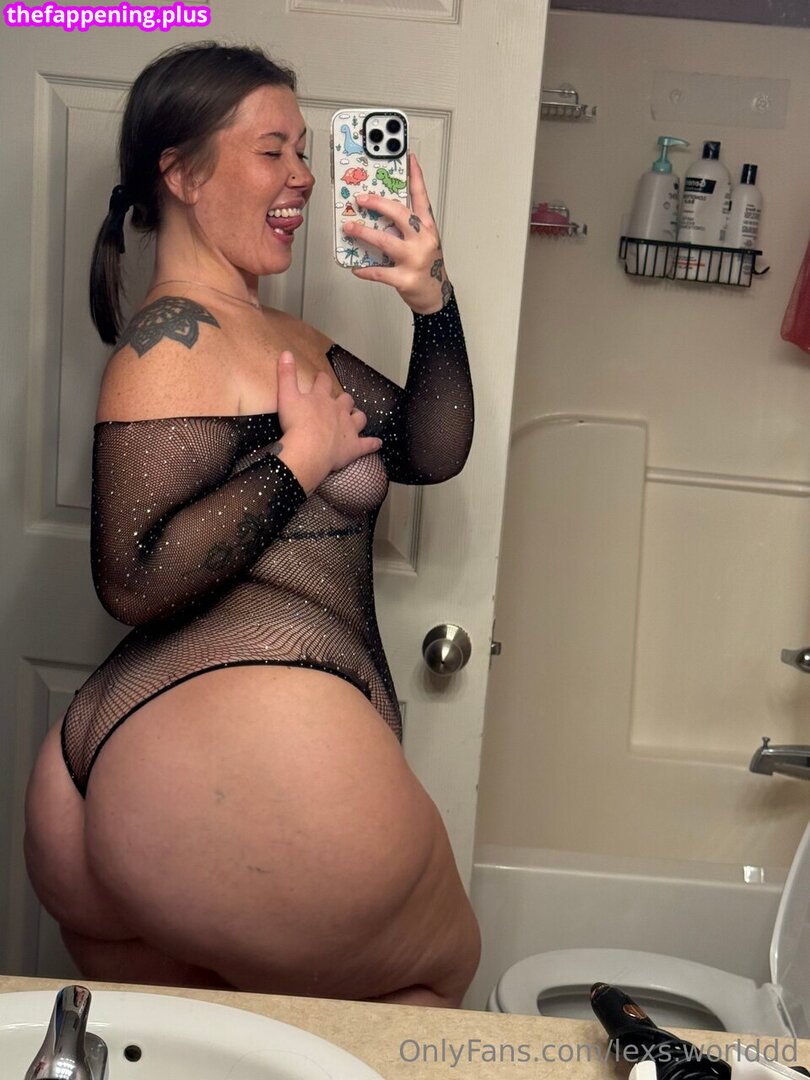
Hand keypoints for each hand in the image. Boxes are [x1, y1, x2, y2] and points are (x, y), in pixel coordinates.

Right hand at [273, 351, 381, 493]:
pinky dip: (373, 443)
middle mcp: (338, 410)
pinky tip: (378, 443)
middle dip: (343, 399)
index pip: (324, 382)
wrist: (308, 449)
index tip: (321, 378)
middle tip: (339, 402)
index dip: (322, 380)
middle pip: (346, 399)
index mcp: (321, 398)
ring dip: (358, 416)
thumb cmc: (296, 423)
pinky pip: (368, 444)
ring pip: (359, 417)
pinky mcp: (354, 446)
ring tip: (355, 417)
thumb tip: (286, 352)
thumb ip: (286, 375)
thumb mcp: (286, 396)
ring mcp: (349, 428)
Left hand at [342, 153, 451, 314]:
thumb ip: (406, 227)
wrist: (435, 295)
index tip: (409, 159)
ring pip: (385, 241)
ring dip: (363, 233)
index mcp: (427, 228)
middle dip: (377, 203)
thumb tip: (379, 216)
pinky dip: (365, 270)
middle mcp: (423, 240)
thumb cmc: (427, 266)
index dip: (416, 177)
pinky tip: (356, 268)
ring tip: (349, 228)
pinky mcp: (405, 278)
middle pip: (399, 214)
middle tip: (360, 198)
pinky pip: (379, 272)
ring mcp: (414, 259)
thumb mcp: (423, 241)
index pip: (422, 198)